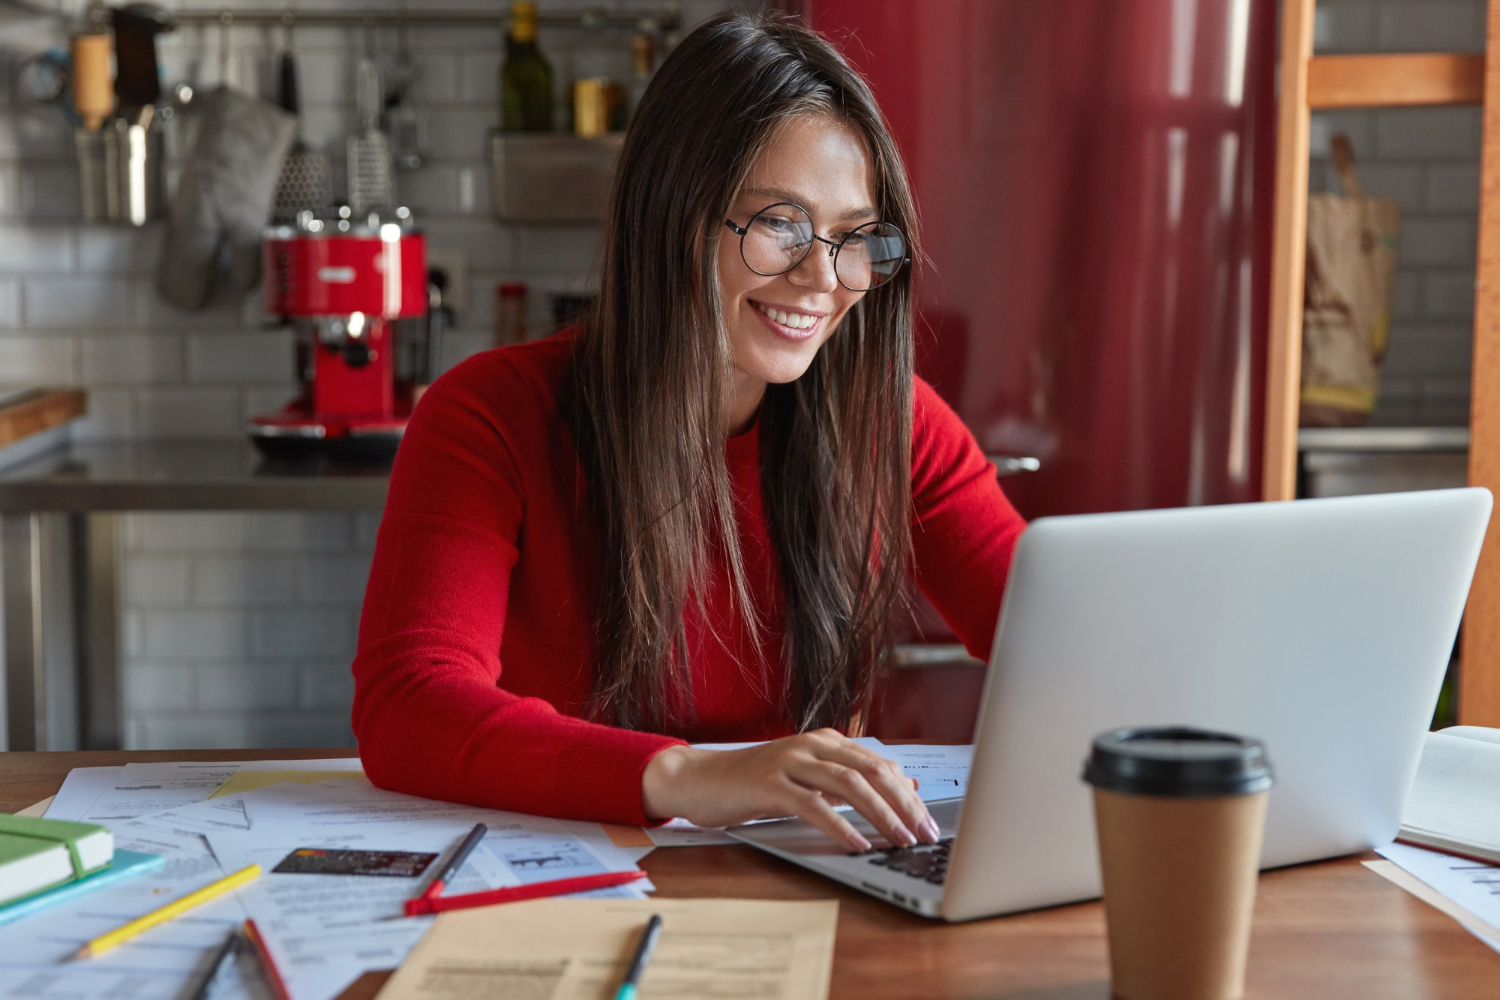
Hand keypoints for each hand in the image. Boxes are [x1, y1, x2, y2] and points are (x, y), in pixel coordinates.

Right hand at [640, 729, 939, 852]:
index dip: (908, 793)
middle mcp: (811, 745)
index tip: (929, 822)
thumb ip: (846, 782)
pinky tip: (857, 844)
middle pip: (871, 772)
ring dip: (881, 814)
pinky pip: (812, 805)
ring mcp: (789, 762)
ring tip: (901, 839)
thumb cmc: (752, 783)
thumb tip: (900, 789)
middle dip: (904, 805)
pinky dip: (839, 826)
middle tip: (925, 834)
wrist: (697, 779)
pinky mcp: (769, 784)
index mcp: (824, 741)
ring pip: (848, 785)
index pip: (878, 764)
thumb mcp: (805, 779)